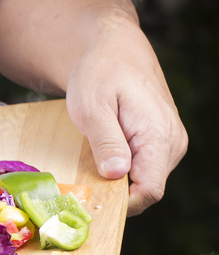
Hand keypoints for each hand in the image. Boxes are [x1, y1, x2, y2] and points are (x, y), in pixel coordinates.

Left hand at [63, 18, 186, 215]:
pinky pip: (144, 169)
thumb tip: (118, 175)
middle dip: (116, 194)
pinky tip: (103, 158)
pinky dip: (122, 171)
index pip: (150, 190)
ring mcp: (170, 143)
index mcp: (159, 135)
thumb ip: (106, 142)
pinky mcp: (161, 142)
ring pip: (145, 181)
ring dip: (118, 182)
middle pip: (147, 189)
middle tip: (83, 185)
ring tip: (92, 164)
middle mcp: (172, 143)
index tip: (91, 201)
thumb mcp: (92, 107)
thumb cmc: (100, 74)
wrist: (115, 50)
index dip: (122, 205)